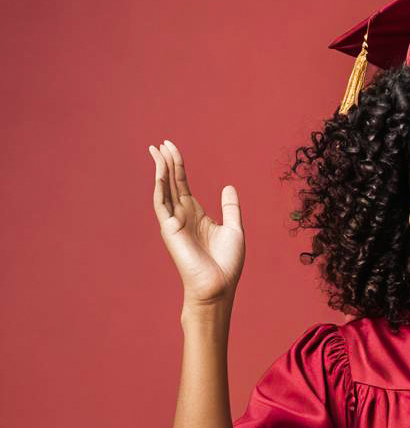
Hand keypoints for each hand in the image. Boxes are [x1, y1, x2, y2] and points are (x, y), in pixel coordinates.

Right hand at [148, 139, 244, 305]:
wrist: (219, 285)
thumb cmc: (227, 263)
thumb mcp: (234, 229)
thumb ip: (230, 207)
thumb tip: (228, 186)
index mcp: (196, 215)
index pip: (183, 184)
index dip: (178, 166)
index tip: (171, 148)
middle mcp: (183, 216)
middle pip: (171, 182)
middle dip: (166, 162)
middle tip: (161, 142)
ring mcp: (174, 221)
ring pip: (163, 189)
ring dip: (160, 169)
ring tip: (157, 150)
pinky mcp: (169, 229)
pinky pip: (161, 202)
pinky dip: (159, 185)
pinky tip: (160, 169)